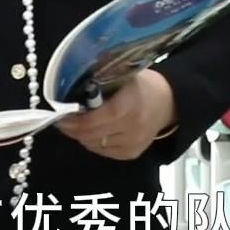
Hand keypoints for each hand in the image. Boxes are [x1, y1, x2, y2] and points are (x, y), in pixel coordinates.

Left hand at [55, 69, 177, 160]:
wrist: (167, 102)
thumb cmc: (140, 86)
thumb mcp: (123, 75)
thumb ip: (100, 80)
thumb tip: (70, 84)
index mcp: (130, 103)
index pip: (97, 119)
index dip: (77, 121)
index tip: (62, 116)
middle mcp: (133, 127)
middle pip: (93, 135)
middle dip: (73, 129)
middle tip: (62, 121)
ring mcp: (134, 143)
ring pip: (95, 145)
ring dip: (82, 136)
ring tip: (76, 125)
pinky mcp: (132, 154)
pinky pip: (104, 152)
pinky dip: (93, 142)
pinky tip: (92, 132)